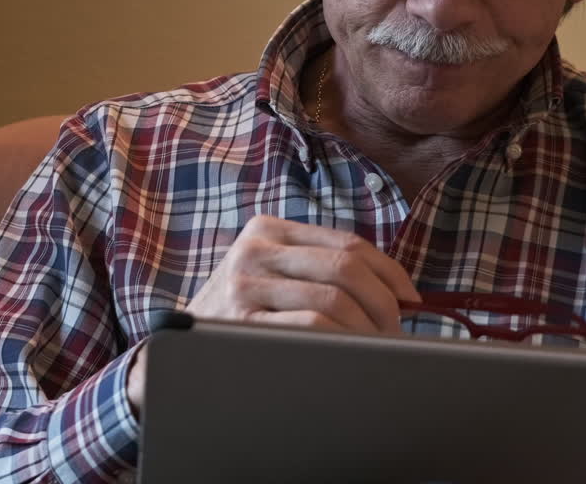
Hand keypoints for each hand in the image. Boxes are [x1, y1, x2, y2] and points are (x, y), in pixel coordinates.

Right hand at [125, 215, 418, 412]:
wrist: (174, 354)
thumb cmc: (236, 319)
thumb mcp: (268, 278)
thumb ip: (315, 270)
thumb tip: (395, 290)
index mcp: (267, 230)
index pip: (347, 243)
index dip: (389, 271)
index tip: (411, 298)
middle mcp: (253, 248)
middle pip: (346, 267)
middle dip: (384, 303)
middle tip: (395, 332)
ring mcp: (244, 284)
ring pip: (334, 298)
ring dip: (368, 329)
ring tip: (374, 348)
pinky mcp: (241, 320)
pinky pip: (312, 327)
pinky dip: (343, 342)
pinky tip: (349, 355)